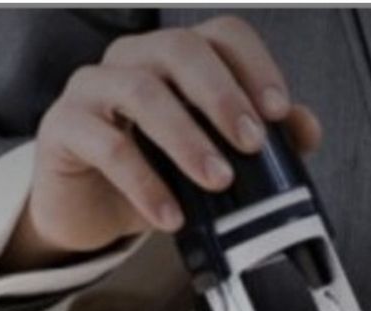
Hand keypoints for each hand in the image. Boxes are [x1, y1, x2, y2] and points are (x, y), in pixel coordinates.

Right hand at [0, 16, 321, 270]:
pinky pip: (106, 144)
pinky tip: (170, 216)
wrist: (94, 212)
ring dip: (187, 139)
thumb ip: (263, 139)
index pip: (223, 35)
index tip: (278, 112)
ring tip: (218, 181)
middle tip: (251, 145)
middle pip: (181, 50)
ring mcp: (94, 86)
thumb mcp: (216, 158)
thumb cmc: (160, 173)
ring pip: (142, 91)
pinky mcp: (63, 126)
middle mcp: (135, 58)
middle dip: (224, 97)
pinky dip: (144, 183)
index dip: (255, 66)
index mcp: (179, 57)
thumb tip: (307, 127)